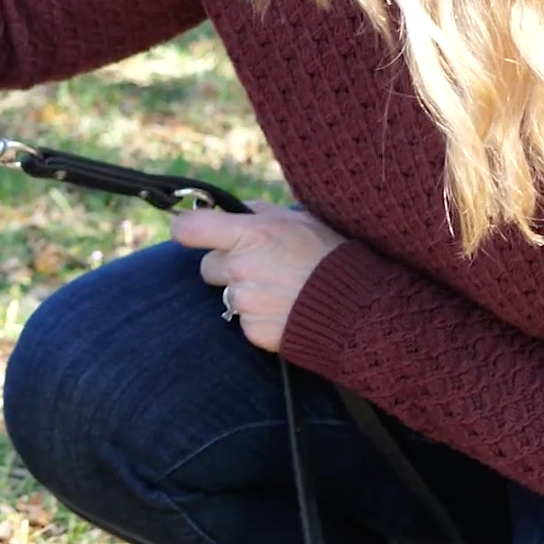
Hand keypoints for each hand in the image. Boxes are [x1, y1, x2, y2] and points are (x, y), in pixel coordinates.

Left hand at [170, 201, 346, 352]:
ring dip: (245, 293)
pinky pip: (243, 321)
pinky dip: (259, 318)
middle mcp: (241, 268)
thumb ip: (260, 214)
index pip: (189, 229)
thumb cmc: (331, 256)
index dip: (185, 229)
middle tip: (261, 266)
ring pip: (227, 295)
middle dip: (227, 266)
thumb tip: (234, 211)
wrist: (358, 308)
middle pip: (207, 267)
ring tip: (281, 290)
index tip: (190, 231)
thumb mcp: (300, 220)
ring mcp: (245, 303)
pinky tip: (285, 310)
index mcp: (251, 234)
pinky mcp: (253, 331)